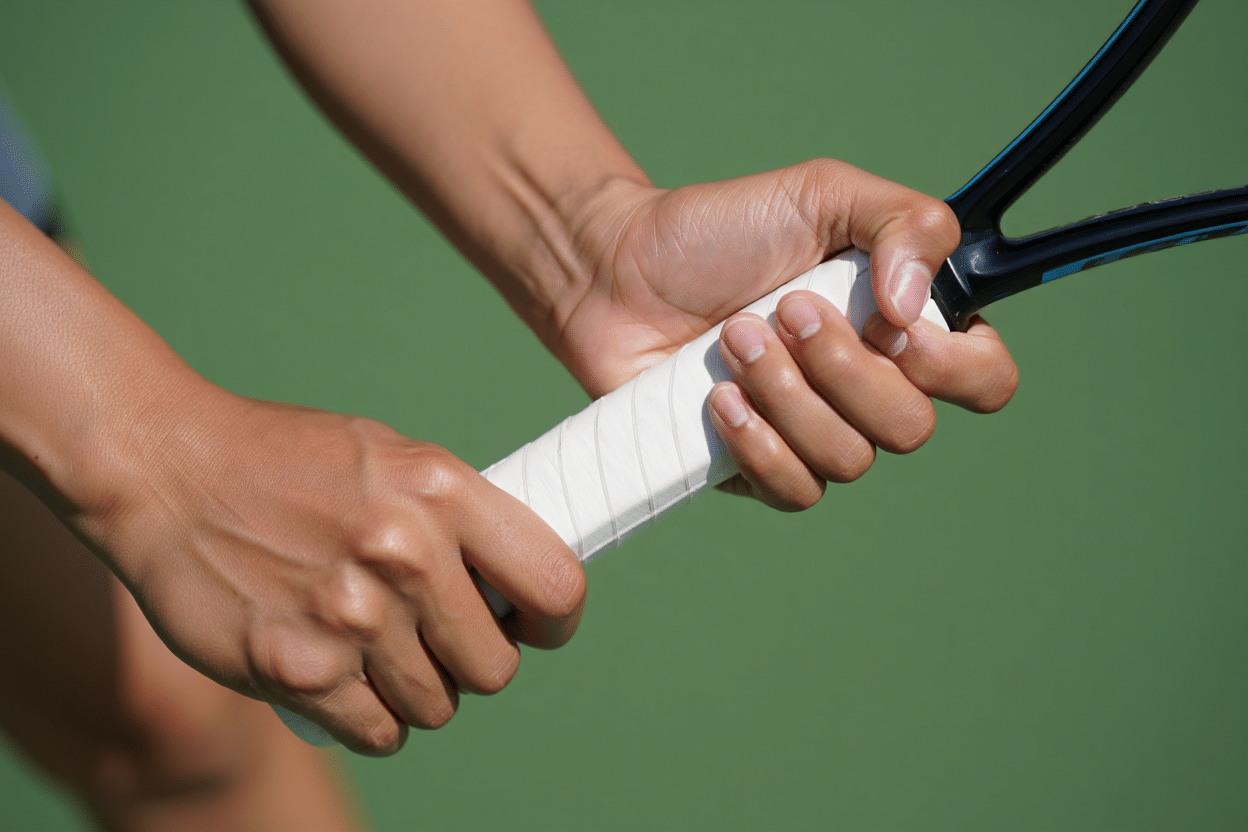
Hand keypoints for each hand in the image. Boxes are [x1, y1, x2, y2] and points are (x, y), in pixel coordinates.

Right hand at [82, 384, 584, 755]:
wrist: (165, 470)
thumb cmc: (283, 460)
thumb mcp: (390, 456)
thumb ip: (457, 515)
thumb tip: (515, 584)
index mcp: (441, 489)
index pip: (556, 584)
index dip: (555, 620)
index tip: (535, 626)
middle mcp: (406, 553)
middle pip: (496, 667)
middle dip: (474, 663)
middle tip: (436, 638)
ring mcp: (352, 616)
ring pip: (436, 707)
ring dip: (415, 690)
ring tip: (374, 648)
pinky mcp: (298, 670)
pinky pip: (378, 734)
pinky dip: (368, 719)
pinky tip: (343, 679)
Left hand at [554, 159, 1017, 506]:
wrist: (620, 270)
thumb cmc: (723, 230)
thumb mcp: (824, 192)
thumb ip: (905, 223)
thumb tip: (916, 309)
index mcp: (902, 328)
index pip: (984, 380)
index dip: (956, 368)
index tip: (893, 324)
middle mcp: (867, 391)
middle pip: (910, 427)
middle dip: (844, 367)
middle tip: (784, 309)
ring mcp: (812, 435)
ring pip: (847, 460)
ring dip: (787, 393)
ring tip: (734, 336)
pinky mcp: (755, 468)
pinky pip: (793, 490)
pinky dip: (758, 442)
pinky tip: (718, 396)